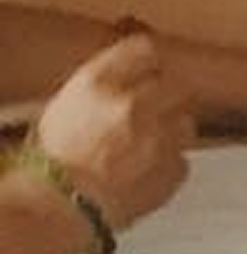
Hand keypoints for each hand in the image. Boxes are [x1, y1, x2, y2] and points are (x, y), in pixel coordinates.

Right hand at [29, 32, 194, 228]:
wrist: (62, 204)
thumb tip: (128, 83)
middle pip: (176, 85)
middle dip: (167, 98)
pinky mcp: (175, 166)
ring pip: (185, 122)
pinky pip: (182, 158)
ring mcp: (160, 136)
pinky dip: (168, 164)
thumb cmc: (53, 160)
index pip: (145, 49)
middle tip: (151, 113)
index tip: (151, 69)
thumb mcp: (65, 106)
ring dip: (172, 131)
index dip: (150, 61)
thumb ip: (102, 90)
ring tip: (145, 148)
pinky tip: (144, 172)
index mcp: (99, 82)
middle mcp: (134, 103)